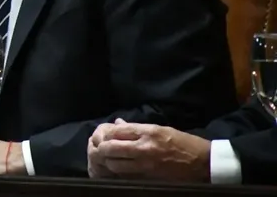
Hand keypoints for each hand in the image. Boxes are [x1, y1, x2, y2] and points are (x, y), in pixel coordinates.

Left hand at [87, 118, 209, 181]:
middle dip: (100, 149)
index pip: (116, 131)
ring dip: (107, 163)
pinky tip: (115, 172)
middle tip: (98, 150)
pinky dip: (117, 174)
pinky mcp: (150, 179)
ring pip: (115, 165)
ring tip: (106, 161)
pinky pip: (126, 177)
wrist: (204, 163)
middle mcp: (144, 148)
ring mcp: (146, 165)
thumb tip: (117, 124)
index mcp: (148, 132)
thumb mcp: (161, 129)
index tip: (100, 136)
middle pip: (110, 148)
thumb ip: (136, 128)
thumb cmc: (183, 143)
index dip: (104, 134)